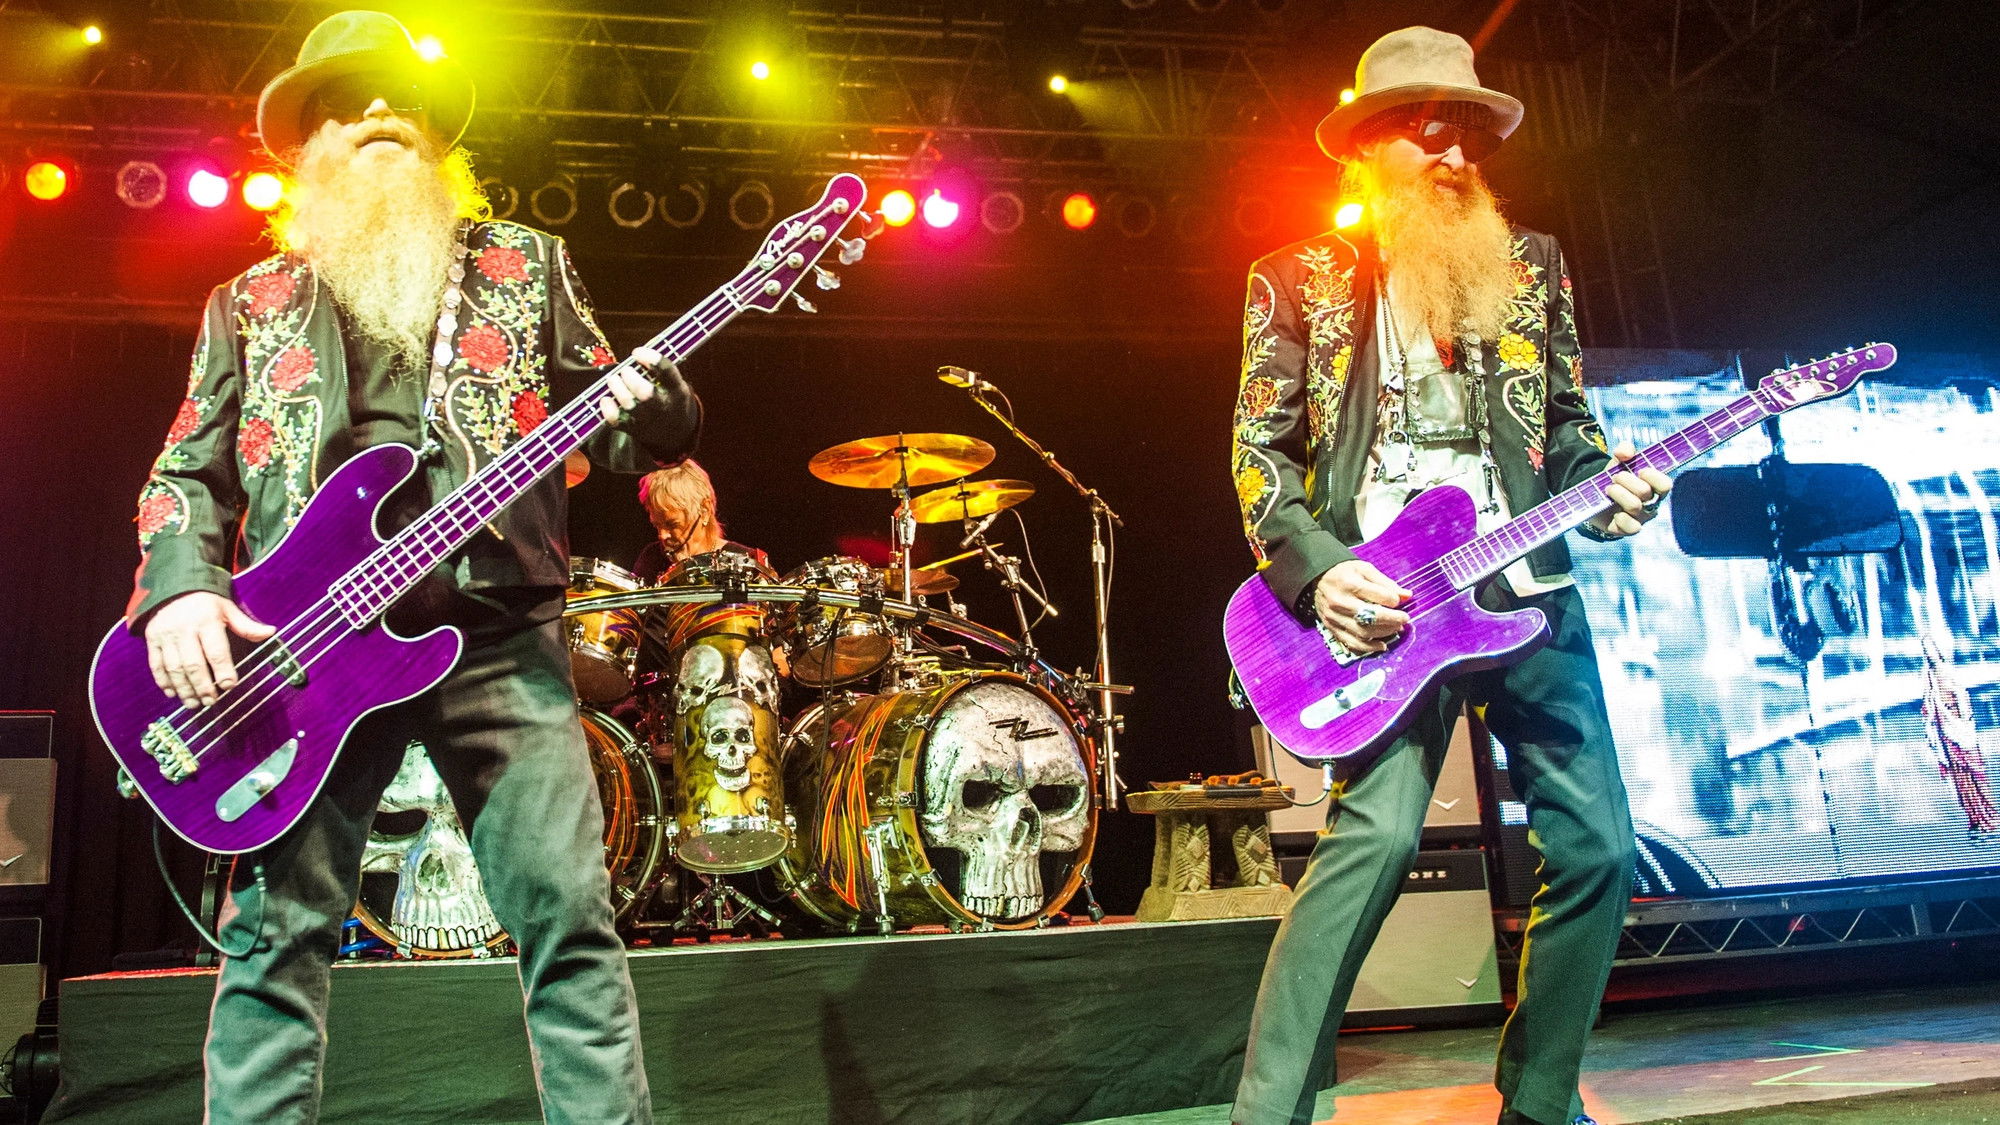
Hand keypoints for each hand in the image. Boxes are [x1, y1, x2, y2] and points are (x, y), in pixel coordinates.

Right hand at [144, 592, 276, 707]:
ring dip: (184, 688)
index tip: (230, 686)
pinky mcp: (152, 640)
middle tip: (211, 701)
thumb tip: (271, 632)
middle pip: (193, 664)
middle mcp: (184, 629)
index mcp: (206, 621)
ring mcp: (165, 636)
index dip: (223, 671)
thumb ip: (246, 625)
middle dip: (202, 686)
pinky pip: (156, 664)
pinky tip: (173, 694)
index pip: (216, 651)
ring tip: (194, 703)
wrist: (173, 586)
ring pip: (174, 668)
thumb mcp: (228, 609)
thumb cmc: (206, 602)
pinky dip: (164, 682)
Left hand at [597, 348, 680, 428]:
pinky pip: (617, 421)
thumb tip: (636, 355)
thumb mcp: (676, 385)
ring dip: (617, 389)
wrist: (676, 435)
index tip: (637, 352)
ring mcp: (648, 420)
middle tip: (625, 371)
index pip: (666, 371)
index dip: (650, 358)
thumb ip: (660, 372)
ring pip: (630, 405)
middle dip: (630, 378)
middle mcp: (663, 406)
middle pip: (645, 392)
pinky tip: (606, 399)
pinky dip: (608, 409)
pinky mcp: (634, 430)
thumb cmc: (671, 401)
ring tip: (613, 380)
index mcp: (677, 391)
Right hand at [1312, 560, 1411, 654]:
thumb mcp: (1365, 569)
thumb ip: (1386, 583)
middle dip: (1393, 619)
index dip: (1394, 599)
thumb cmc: (1344, 573)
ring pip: (1363, 632)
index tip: (1398, 600)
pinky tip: (1382, 645)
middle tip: (1404, 619)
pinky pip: (1351, 643)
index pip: (1379, 595)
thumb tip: (1406, 596)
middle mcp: (1340, 601)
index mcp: (1350, 583)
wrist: (1318, 578)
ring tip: (1395, 628)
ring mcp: (1334, 617)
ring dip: (1384, 633)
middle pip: (1371, 616)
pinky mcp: (1331, 628)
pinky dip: (1369, 647)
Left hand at [1588, 442, 1673, 538]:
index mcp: (1654, 487)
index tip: (1638, 470)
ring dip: (1618, 494)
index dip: (1652, 476)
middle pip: (1645, 492)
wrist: (1597, 499)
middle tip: (1615, 477)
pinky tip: (1613, 511)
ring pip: (1635, 506)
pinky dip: (1621, 518)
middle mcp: (1651, 504)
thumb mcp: (1618, 463)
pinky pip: (1631, 527)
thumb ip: (1624, 451)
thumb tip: (1625, 451)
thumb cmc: (1615, 480)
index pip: (1664, 484)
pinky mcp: (1627, 529)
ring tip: (1608, 489)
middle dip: (1626, 480)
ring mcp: (1640, 518)